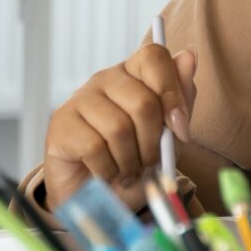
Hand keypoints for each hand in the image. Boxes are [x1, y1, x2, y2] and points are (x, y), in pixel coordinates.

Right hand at [44, 40, 199, 206]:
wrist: (96, 196)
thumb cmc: (134, 161)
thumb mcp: (168, 137)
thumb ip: (181, 100)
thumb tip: (189, 54)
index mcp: (133, 74)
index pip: (153, 57)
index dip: (172, 93)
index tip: (180, 130)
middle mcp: (105, 79)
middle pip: (143, 102)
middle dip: (153, 144)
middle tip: (148, 164)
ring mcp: (79, 99)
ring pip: (119, 128)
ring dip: (131, 162)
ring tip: (128, 172)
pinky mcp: (61, 123)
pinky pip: (94, 147)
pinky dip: (108, 170)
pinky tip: (107, 174)